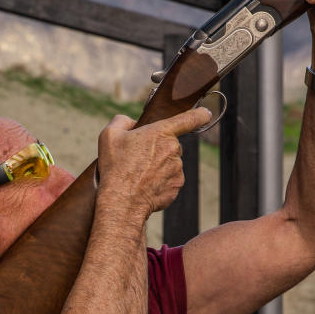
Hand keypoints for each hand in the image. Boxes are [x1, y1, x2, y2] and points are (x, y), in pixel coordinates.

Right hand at [96, 107, 210, 214]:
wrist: (122, 201)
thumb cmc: (115, 167)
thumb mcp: (109, 135)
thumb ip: (122, 121)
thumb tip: (131, 122)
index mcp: (161, 132)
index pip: (189, 118)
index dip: (200, 114)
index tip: (205, 113)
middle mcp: (174, 150)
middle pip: (171, 144)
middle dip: (158, 148)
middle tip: (138, 157)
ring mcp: (177, 170)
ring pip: (170, 163)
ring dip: (158, 166)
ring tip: (138, 174)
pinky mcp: (176, 186)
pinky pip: (170, 180)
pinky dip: (159, 181)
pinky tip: (144, 185)